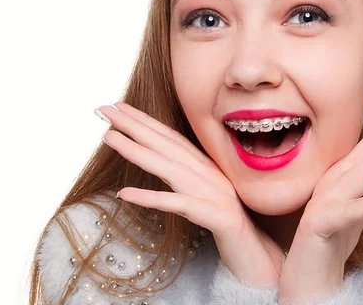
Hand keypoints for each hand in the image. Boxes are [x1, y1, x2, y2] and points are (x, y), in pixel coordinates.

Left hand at [96, 102, 283, 287]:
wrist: (258, 255)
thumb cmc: (228, 226)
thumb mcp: (205, 198)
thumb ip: (187, 180)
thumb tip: (161, 165)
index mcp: (207, 169)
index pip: (172, 139)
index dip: (146, 121)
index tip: (119, 107)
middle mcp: (211, 176)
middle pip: (168, 146)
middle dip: (135, 125)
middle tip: (104, 109)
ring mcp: (215, 195)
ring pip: (171, 169)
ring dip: (139, 151)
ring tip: (109, 138)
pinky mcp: (217, 218)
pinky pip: (180, 206)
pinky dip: (152, 198)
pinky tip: (125, 194)